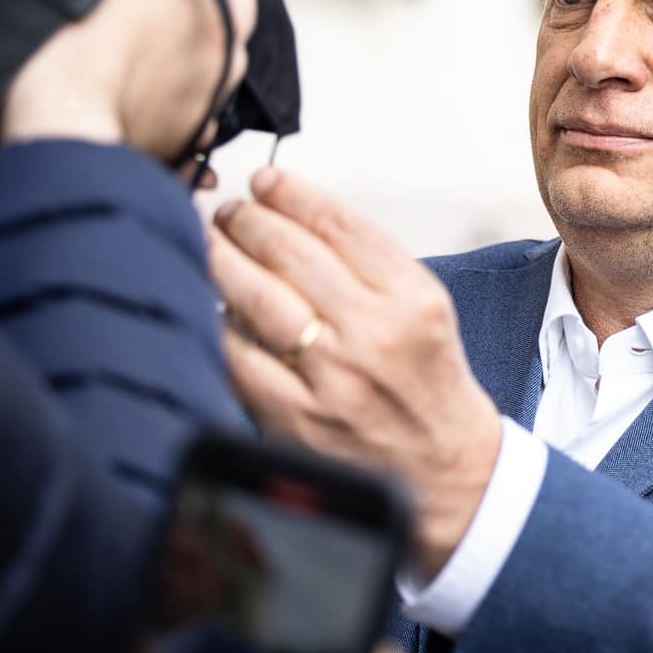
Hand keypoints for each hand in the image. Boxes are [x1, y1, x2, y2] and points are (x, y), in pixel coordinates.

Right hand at [0, 0, 263, 162]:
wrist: (60, 115)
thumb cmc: (65, 26)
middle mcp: (224, 16)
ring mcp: (219, 72)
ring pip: (224, 46)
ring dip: (195, 39)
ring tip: (144, 42)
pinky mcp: (203, 121)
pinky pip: (204, 98)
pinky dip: (181, 90)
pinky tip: (141, 86)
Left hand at [209, 168, 503, 577]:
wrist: (443, 472)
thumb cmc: (428, 382)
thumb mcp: (425, 308)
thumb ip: (370, 265)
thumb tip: (293, 218)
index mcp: (412, 299)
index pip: (339, 225)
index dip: (293, 194)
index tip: (266, 180)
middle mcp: (373, 335)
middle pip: (292, 254)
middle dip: (249, 220)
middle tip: (228, 208)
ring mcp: (331, 380)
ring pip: (256, 299)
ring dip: (222, 259)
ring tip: (209, 240)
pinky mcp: (296, 420)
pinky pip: (239, 358)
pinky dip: (219, 325)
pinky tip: (210, 306)